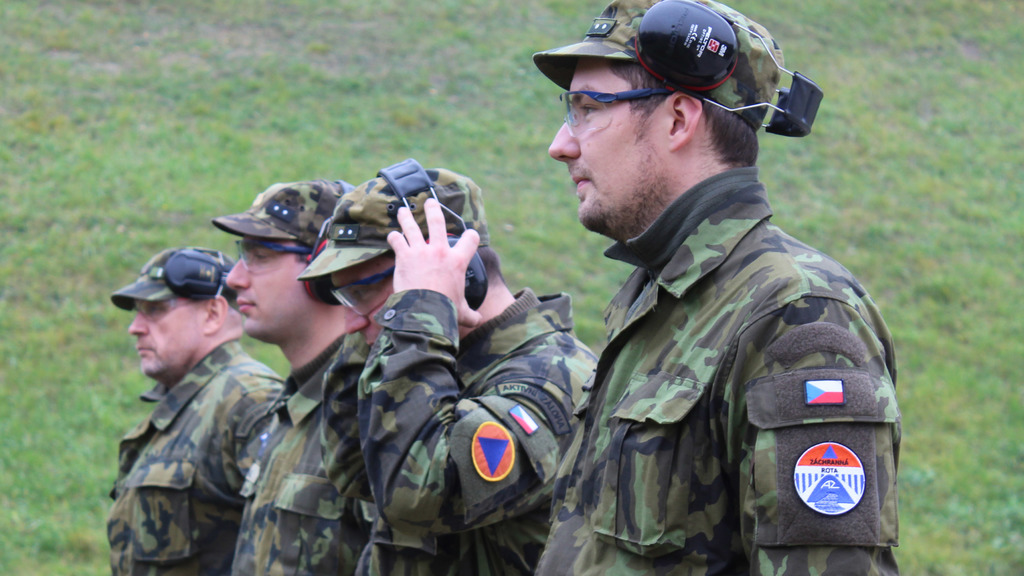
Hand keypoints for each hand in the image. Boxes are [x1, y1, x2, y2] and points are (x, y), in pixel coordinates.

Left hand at [386, 198, 483, 328]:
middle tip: (430, 202)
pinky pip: (397, 241)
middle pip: (438, 222)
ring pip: (412, 227)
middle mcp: (440, 251)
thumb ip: (471, 315)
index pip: (470, 240)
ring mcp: (421, 251)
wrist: (424, 310)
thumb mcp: (463, 312)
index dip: (471, 236)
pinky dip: (394, 237)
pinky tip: (392, 236)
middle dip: (433, 210)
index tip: (469, 236)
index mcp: (458, 262)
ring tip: (403, 210)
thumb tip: (478, 321)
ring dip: (407, 217)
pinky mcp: (404, 256)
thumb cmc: (445, 310)